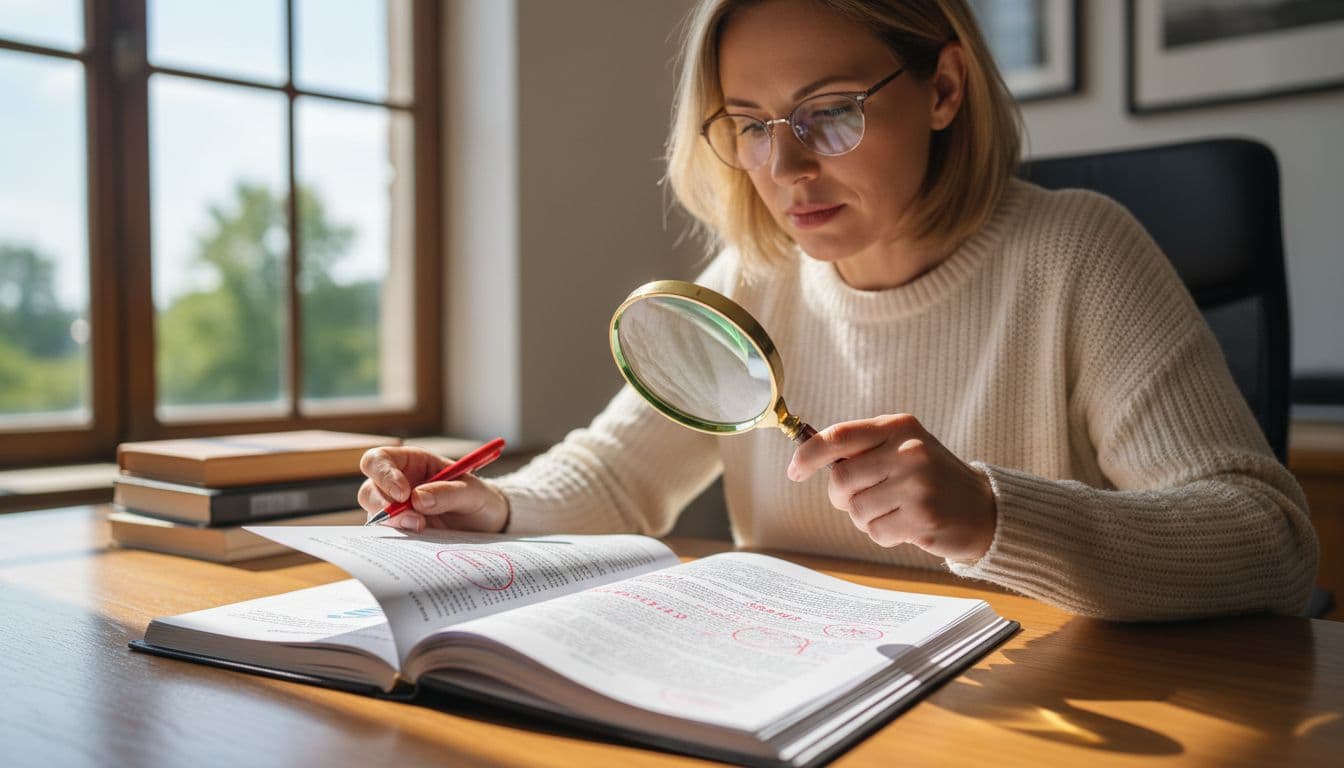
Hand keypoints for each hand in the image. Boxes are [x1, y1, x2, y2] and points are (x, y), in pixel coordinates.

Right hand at [358, 446, 509, 532]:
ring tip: (422, 530)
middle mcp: (398, 484)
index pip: (380, 460)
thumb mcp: (473, 492)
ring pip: (375, 515)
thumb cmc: (480, 499)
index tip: (403, 493)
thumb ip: (449, 492)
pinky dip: (396, 540)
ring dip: (393, 525)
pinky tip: (416, 543)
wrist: (488, 525)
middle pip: (369, 490)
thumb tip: (418, 499)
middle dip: (385, 506)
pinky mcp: (401, 532)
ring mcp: (397, 510)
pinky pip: (387, 536)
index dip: (383, 473)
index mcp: (413, 462)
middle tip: (414, 521)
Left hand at [787, 413, 995, 559]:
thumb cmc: (932, 478)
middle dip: (843, 496)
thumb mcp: (902, 448)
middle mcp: (909, 451)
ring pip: (856, 510)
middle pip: (840, 479)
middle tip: (866, 497)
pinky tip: (907, 525)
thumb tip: (807, 458)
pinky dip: (884, 534)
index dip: (808, 455)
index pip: (838, 436)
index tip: (794, 471)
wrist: (984, 509)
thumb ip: (862, 449)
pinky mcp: (923, 517)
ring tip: (895, 510)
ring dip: (867, 518)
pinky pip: (875, 532)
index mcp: (898, 427)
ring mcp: (917, 485)